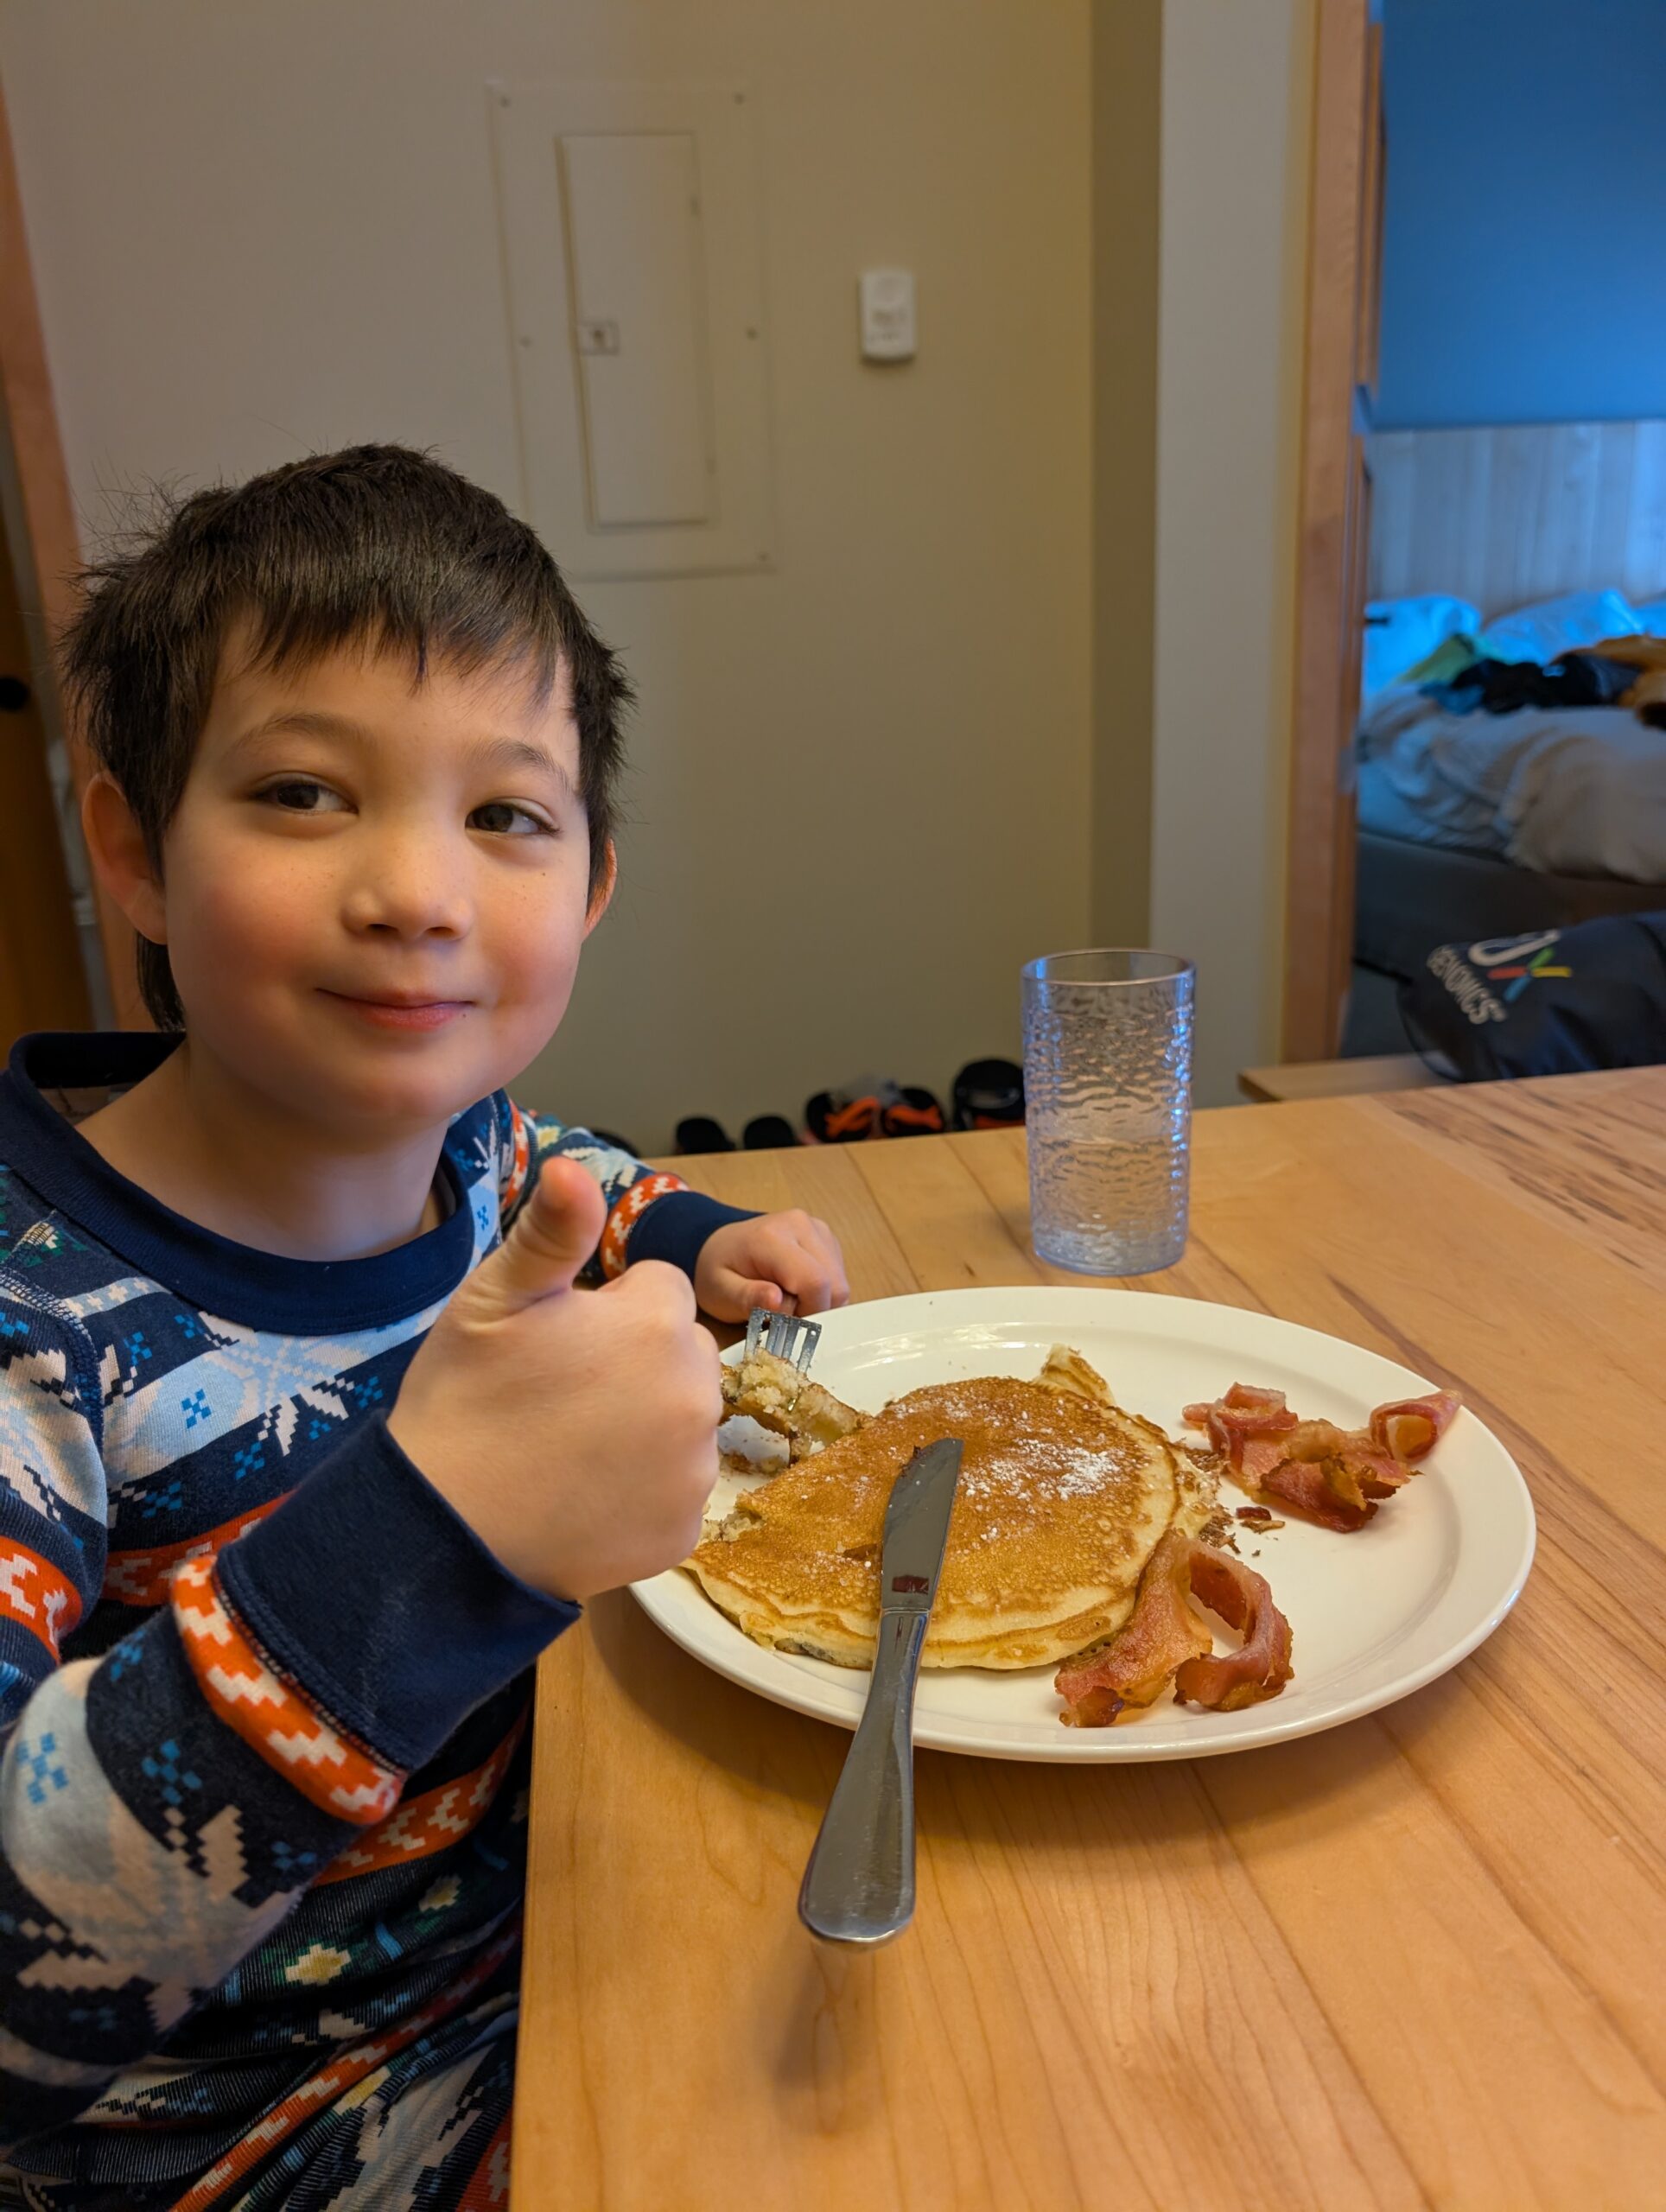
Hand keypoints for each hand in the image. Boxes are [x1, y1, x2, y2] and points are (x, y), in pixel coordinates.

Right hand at [388, 1158, 721, 1600]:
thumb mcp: (494, 1299)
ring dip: (646, 1425)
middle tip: (562, 1396)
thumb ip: (551, 1231)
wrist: (440, 1530)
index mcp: (657, 1325)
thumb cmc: (462, 1400)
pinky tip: (585, 1493)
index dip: (608, 1311)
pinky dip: (644, 1491)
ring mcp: (695, 1470)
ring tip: (570, 1445)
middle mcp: (697, 1394)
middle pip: (681, 1355)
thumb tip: (574, 1167)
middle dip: (638, 1363)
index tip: (559, 1343)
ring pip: (684, 1422)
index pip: (660, 1290)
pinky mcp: (686, 1531)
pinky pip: (677, 1490)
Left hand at [693, 1211, 849, 1322]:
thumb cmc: (717, 1271)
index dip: (807, 1313)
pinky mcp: (826, 1237)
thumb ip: (747, 1298)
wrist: (718, 1243)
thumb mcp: (720, 1292)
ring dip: (820, 1303)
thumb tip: (778, 1301)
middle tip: (784, 1315)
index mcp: (773, 1237)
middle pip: (835, 1286)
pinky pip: (839, 1276)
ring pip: (841, 1283)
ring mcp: (818, 1229)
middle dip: (814, 1310)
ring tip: (788, 1301)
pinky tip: (797, 1290)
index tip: (784, 1323)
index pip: (815, 1282)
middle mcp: (801, 1226)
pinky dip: (823, 1293)